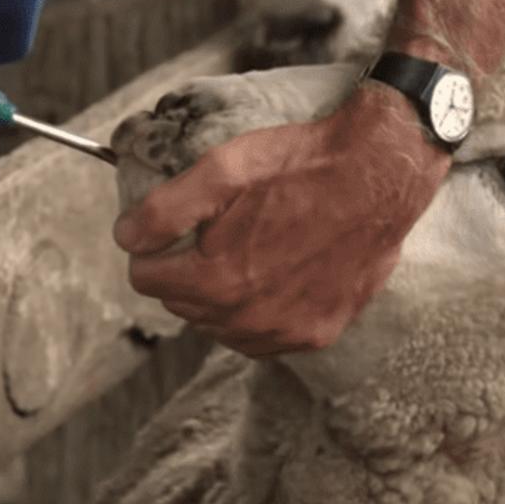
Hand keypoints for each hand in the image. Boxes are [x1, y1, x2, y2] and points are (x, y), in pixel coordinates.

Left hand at [115, 83, 452, 355]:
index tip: (172, 230)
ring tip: (244, 253)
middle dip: (186, 272)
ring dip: (220, 297)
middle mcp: (248, 317)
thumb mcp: (222, 169)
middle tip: (212, 234)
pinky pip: (264, 338)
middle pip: (183, 305)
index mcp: (217, 279)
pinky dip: (258, 313)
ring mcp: (286, 331)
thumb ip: (163, 210)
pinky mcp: (318, 333)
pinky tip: (272, 278)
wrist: (378, 174)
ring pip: (221, 327)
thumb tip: (126, 239)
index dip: (153, 249)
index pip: (147, 279)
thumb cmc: (300, 165)